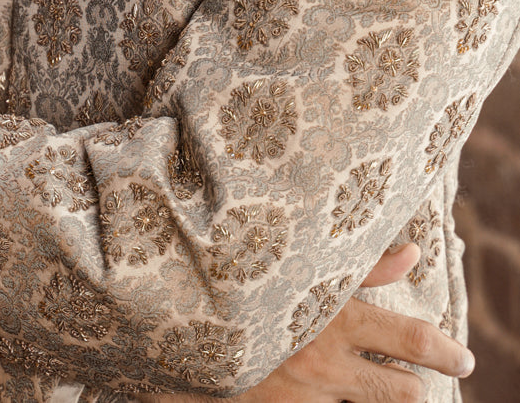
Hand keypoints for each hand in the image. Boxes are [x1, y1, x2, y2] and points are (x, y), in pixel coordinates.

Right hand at [136, 243, 474, 402]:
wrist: (179, 323)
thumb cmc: (246, 284)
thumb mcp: (302, 268)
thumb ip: (361, 266)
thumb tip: (413, 254)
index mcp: (332, 316)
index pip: (409, 339)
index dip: (443, 350)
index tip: (462, 356)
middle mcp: (325, 363)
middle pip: (400, 389)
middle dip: (417, 384)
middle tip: (426, 376)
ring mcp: (306, 396)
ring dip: (380, 393)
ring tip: (379, 379)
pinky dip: (341, 400)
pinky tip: (332, 387)